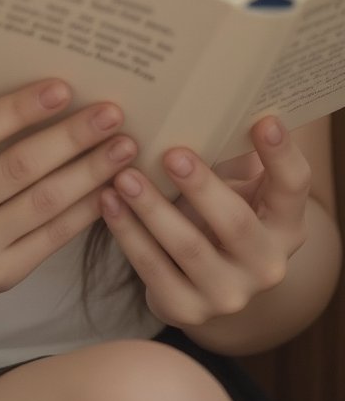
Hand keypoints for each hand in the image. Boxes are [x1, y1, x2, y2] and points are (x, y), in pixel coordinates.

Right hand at [0, 79, 136, 309]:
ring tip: (123, 148)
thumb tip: (51, 97)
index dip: (22, 108)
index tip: (64, 87)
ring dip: (90, 172)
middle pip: (19, 168)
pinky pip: (52, 238)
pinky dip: (85, 210)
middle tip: (112, 113)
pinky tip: (109, 188)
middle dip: (72, 138)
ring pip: (44, 204)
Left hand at [98, 115, 310, 327]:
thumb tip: (208, 90)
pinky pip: (152, 270)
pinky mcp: (186, 310)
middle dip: (203, 187)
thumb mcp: (238, 185)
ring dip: (153, 209)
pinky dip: (127, 233)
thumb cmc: (218, 208)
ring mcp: (228, 294)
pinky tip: (108, 201)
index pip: (293, 186)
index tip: (264, 119)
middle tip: (173, 154)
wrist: (201, 280)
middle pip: (237, 223)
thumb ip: (232, 149)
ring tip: (124, 174)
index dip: (281, 154)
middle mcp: (266, 264)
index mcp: (286, 223)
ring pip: (189, 248)